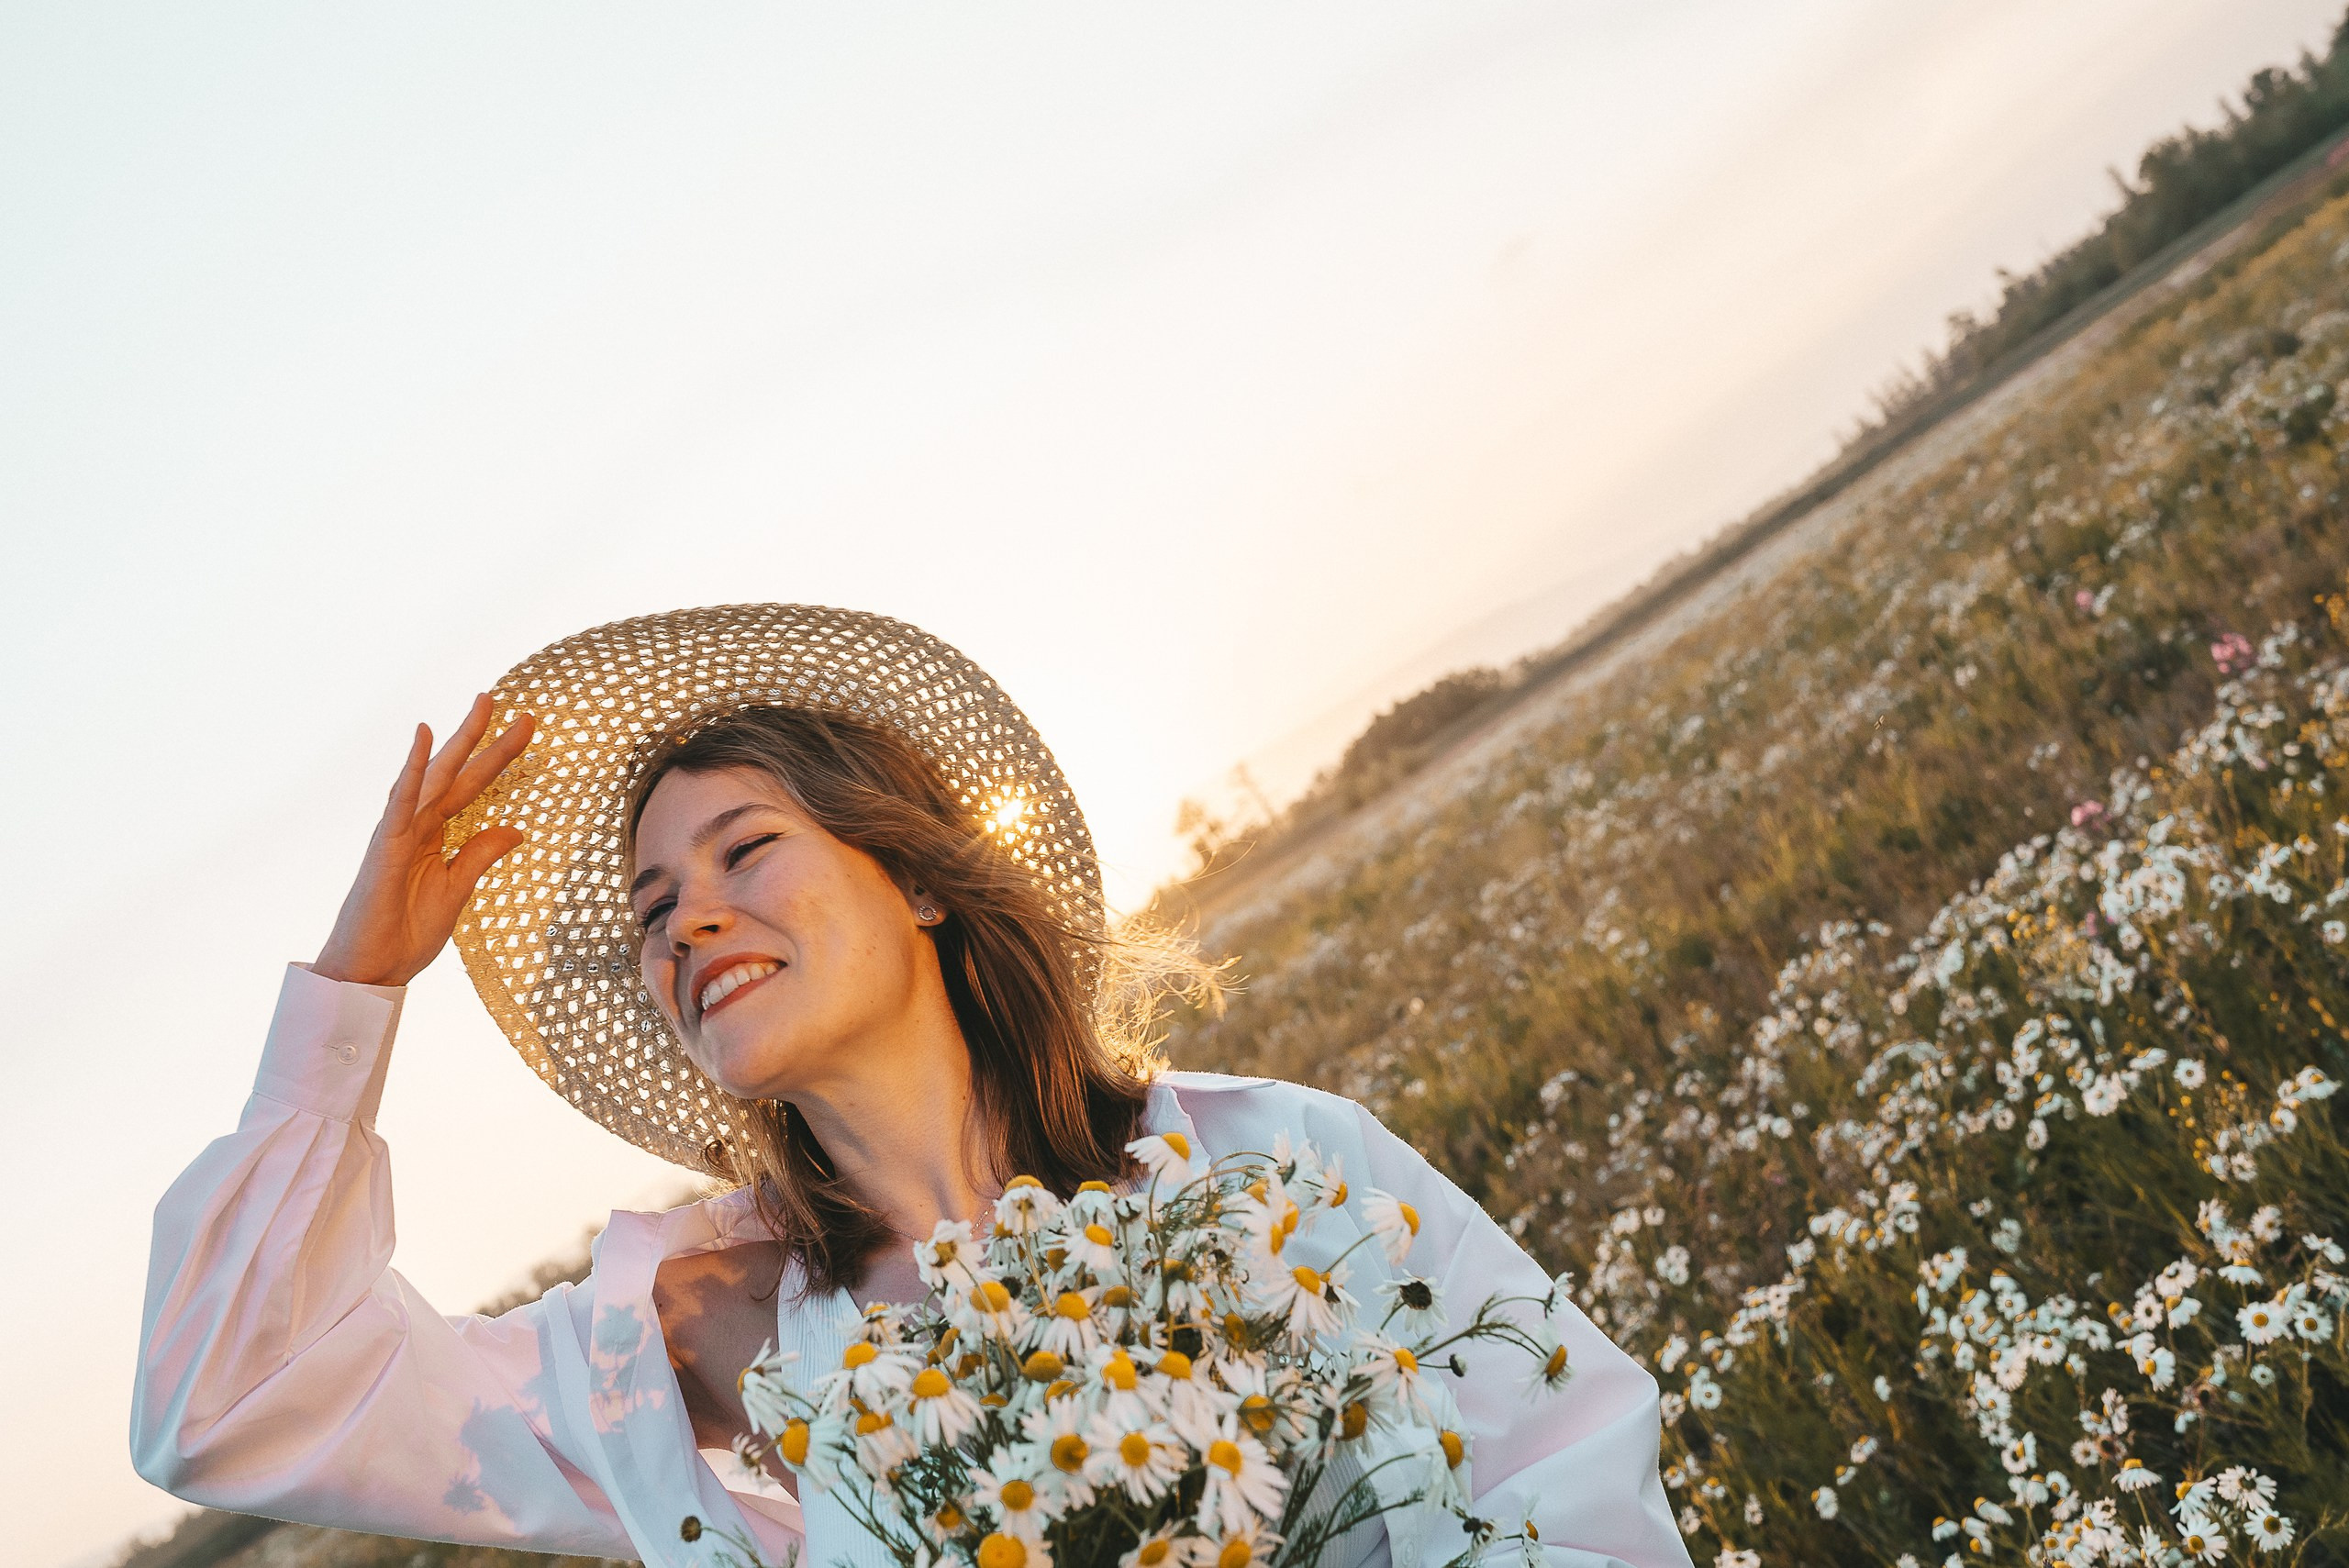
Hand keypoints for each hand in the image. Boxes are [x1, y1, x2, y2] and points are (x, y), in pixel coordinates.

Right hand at [313, 694, 536, 987]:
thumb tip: (516, 829)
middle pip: (456, 774)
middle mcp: (416, 827)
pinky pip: (400, 802)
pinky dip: (412, 770)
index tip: (526, 730)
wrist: (372, 972)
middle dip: (483, 739)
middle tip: (511, 703)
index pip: (472, 789)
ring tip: (482, 705)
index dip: (498, 760)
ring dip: (457, 740)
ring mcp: (398, 833)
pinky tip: (425, 737)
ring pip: (432, 778)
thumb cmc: (405, 935)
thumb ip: (481, 855)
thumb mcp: (458, 891)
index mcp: (434, 836)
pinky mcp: (384, 847)